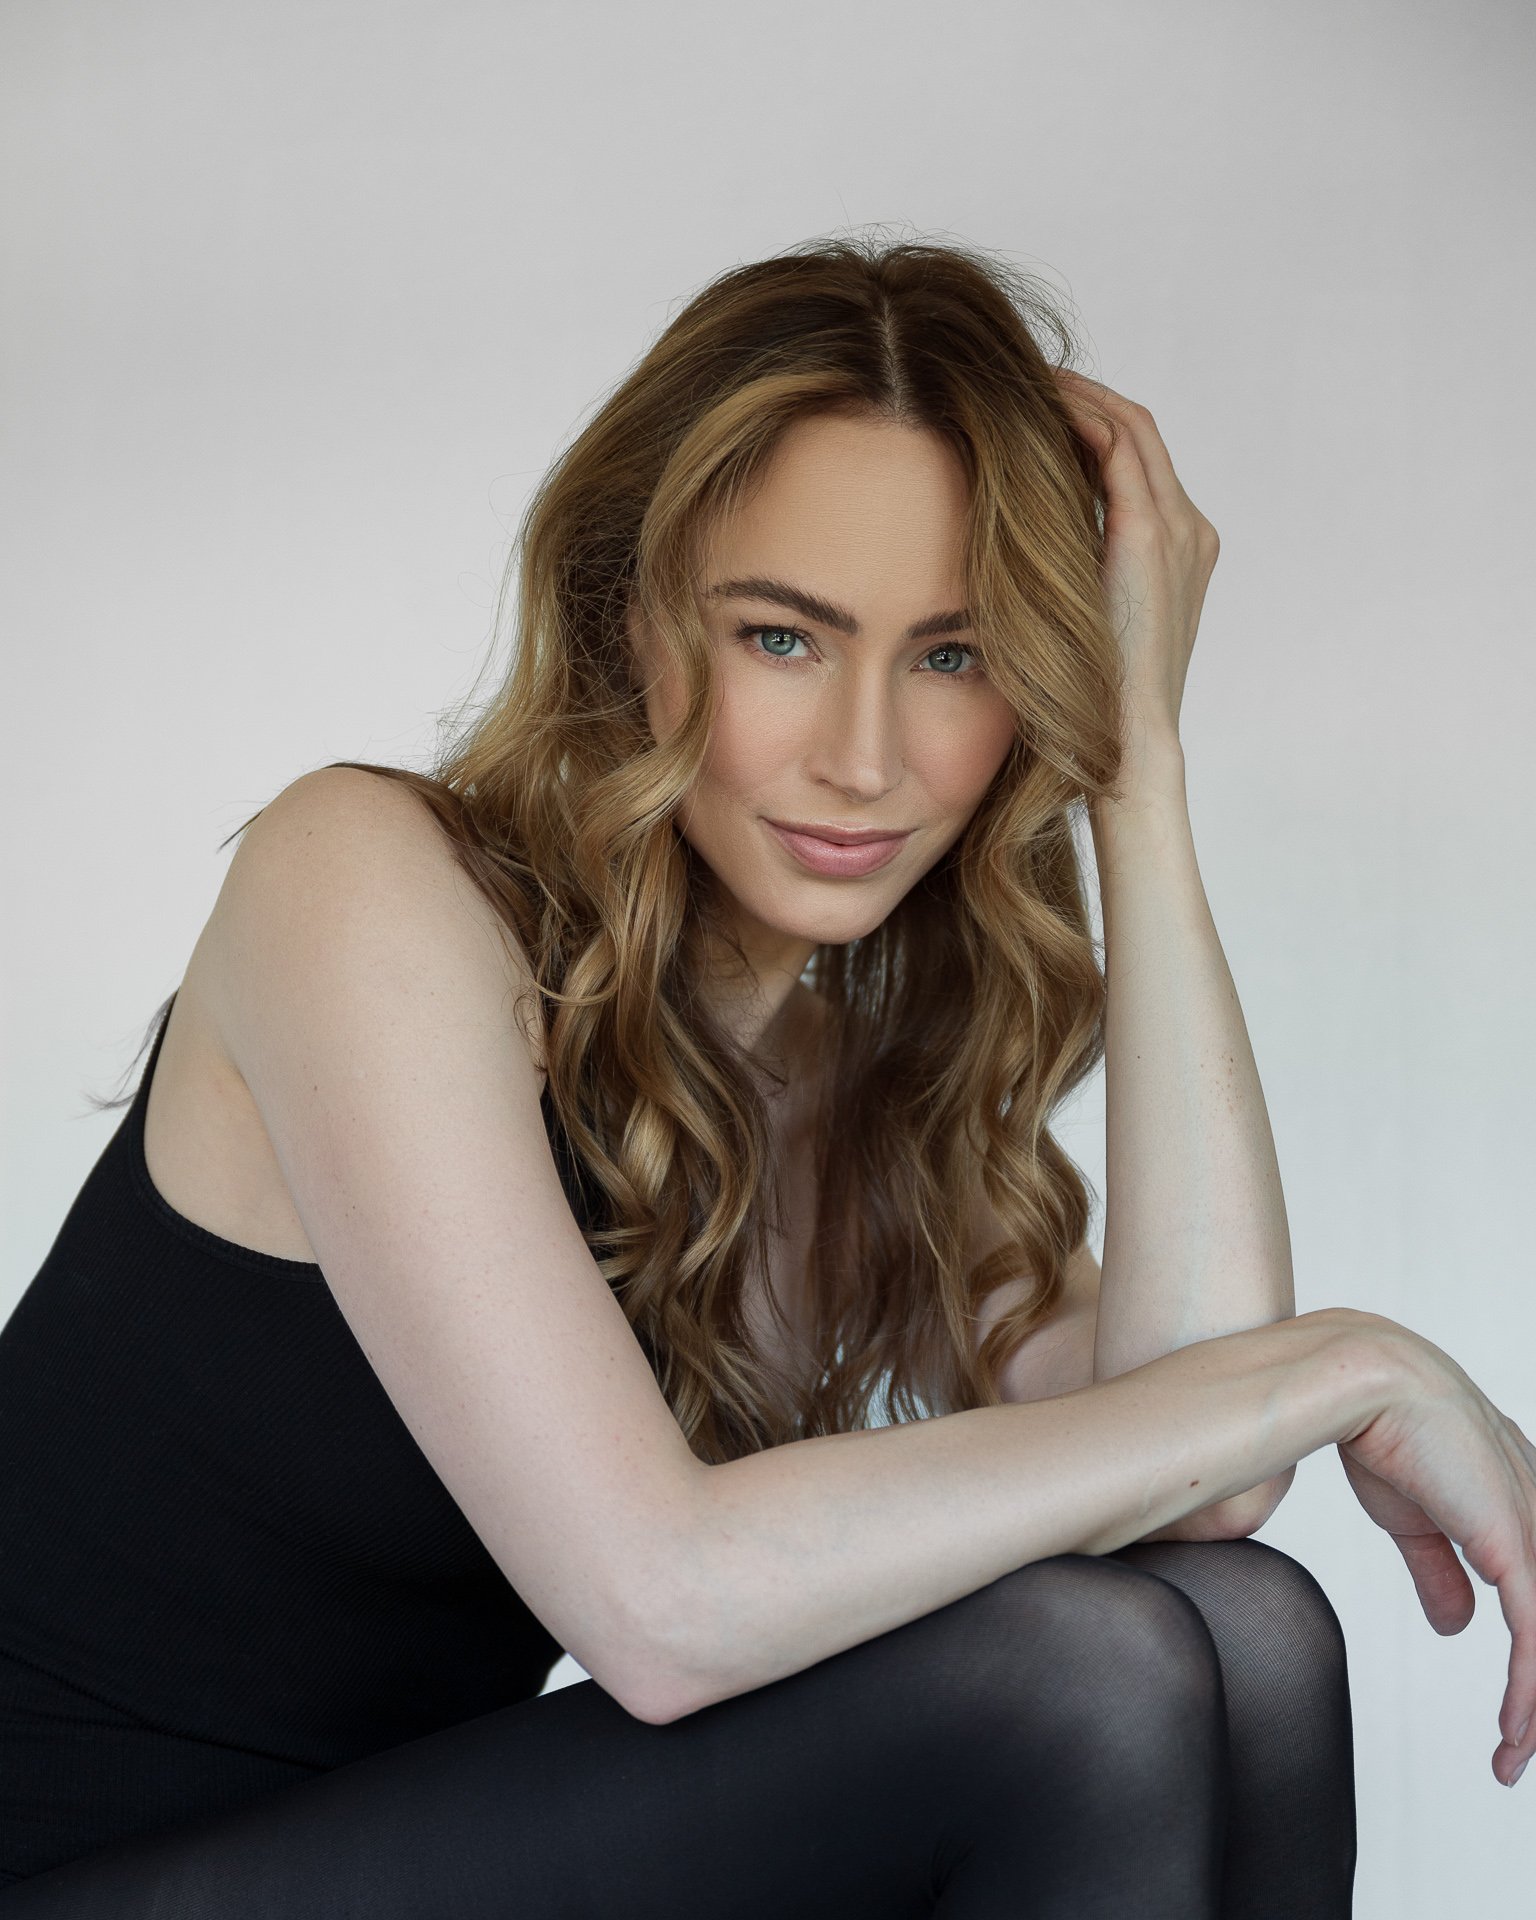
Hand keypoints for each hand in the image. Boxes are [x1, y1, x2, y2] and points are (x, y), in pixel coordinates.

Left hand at [1051, 368, 1218, 756]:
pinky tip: (1033, 408)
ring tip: (1024, 378)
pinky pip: (1117, 446)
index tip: (1035, 412)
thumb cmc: (1095, 704)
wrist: (1130, 745)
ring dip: (1077, 395)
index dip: (1089, 425)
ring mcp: (1179, 529)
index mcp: (1180, 552)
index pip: (1136, 461)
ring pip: (1129, 427)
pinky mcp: (1151, 535)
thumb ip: (1068, 582)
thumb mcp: (1082, 627)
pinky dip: (1077, 417)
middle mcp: (1191, 531)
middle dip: (1082, 397)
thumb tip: (1011, 559)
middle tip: (1026, 376)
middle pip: (1137, 432)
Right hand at [1337, 1314, 1535, 1784]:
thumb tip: (1458, 1627)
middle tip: (1520, 1742)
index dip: (1533, 1652)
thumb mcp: (1410, 1519)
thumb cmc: (1379, 1429)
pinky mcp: (1514, 1546)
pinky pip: (1534, 1637)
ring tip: (1512, 1755)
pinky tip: (1515, 1731)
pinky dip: (1527, 1692)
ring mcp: (1530, 1530)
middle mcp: (1535, 1515)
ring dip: (1535, 1707)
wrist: (1363, 1384)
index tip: (1517, 1705)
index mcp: (1515, 1500)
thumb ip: (1439, 1572)